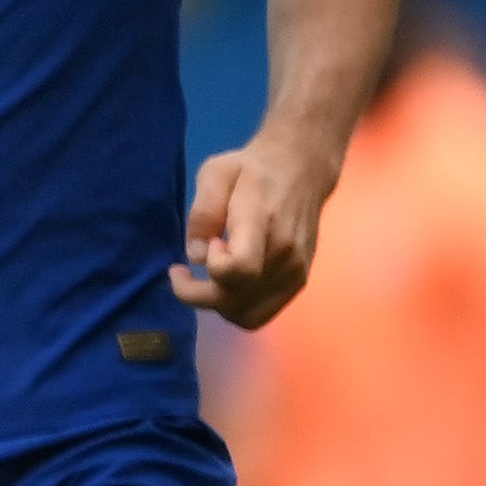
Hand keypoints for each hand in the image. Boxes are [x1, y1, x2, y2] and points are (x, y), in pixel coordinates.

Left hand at [173, 129, 334, 329]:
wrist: (303, 170)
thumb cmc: (251, 169)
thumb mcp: (215, 173)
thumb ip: (203, 213)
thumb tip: (198, 257)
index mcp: (262, 222)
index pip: (240, 269)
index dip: (213, 268)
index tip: (208, 245)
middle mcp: (284, 253)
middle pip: (237, 302)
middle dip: (198, 295)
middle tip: (182, 272)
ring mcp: (295, 271)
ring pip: (248, 315)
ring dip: (217, 306)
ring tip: (205, 279)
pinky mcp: (299, 281)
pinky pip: (263, 314)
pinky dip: (238, 308)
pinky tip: (226, 284)